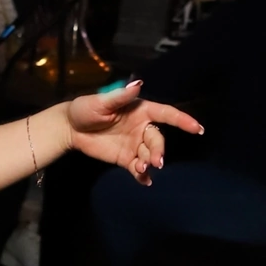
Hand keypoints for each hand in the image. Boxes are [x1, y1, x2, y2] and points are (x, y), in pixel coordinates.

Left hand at [65, 80, 203, 185]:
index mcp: (141, 110)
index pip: (166, 114)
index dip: (182, 120)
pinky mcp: (125, 158)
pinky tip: (145, 181)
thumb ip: (121, 96)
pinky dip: (142, 175)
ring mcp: (134, 144)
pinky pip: (138, 167)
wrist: (69, 128)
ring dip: (149, 162)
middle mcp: (142, 127)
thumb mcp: (102, 101)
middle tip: (156, 161)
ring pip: (149, 154)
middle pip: (157, 139)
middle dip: (159, 150)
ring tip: (142, 168)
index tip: (196, 128)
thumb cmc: (86, 109)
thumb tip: (138, 84)